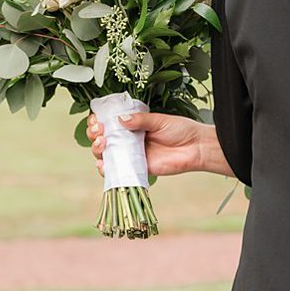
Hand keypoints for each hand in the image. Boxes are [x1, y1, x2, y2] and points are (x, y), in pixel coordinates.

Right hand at [86, 109, 229, 178]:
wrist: (195, 148)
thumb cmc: (180, 130)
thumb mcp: (159, 120)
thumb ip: (140, 120)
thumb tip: (120, 119)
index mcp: (132, 125)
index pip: (107, 122)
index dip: (97, 121)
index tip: (97, 120)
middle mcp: (128, 140)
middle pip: (101, 138)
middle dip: (94, 134)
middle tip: (100, 131)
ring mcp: (131, 155)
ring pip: (104, 155)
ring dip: (97, 149)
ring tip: (102, 143)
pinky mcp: (136, 169)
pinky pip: (117, 172)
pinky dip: (105, 170)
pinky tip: (103, 164)